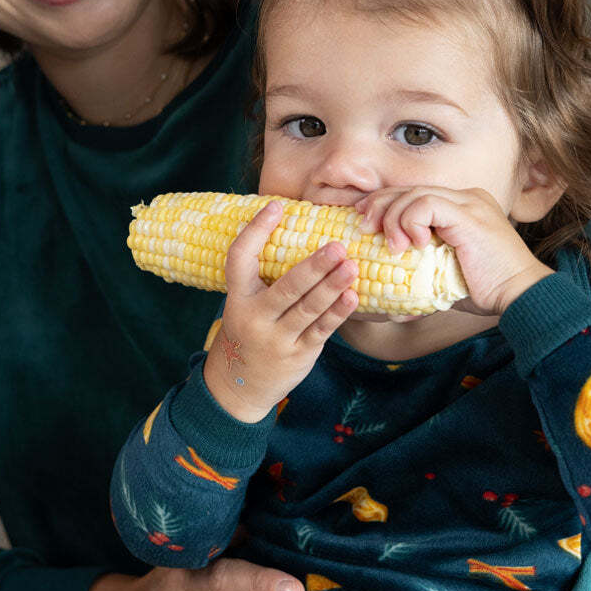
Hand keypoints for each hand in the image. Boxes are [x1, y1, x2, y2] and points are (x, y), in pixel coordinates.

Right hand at [203, 198, 357, 420]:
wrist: (239, 385)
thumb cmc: (248, 330)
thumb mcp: (245, 303)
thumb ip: (264, 276)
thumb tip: (295, 230)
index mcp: (237, 297)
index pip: (240, 258)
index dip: (256, 231)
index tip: (276, 206)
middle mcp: (254, 317)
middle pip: (286, 287)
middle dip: (314, 266)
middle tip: (337, 245)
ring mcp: (277, 338)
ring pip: (308, 309)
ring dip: (332, 286)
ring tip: (351, 265)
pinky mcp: (298, 353)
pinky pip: (321, 330)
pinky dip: (337, 313)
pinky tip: (353, 297)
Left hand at [355, 185, 552, 315]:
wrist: (521, 296)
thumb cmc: (487, 293)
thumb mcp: (445, 281)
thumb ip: (421, 282)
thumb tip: (393, 310)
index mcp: (461, 207)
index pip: (413, 194)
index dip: (385, 204)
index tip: (365, 222)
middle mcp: (466, 198)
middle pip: (409, 188)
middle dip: (380, 206)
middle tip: (364, 229)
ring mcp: (469, 203)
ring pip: (414, 194)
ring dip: (393, 219)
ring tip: (392, 246)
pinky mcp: (469, 214)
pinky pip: (426, 204)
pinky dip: (410, 221)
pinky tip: (412, 244)